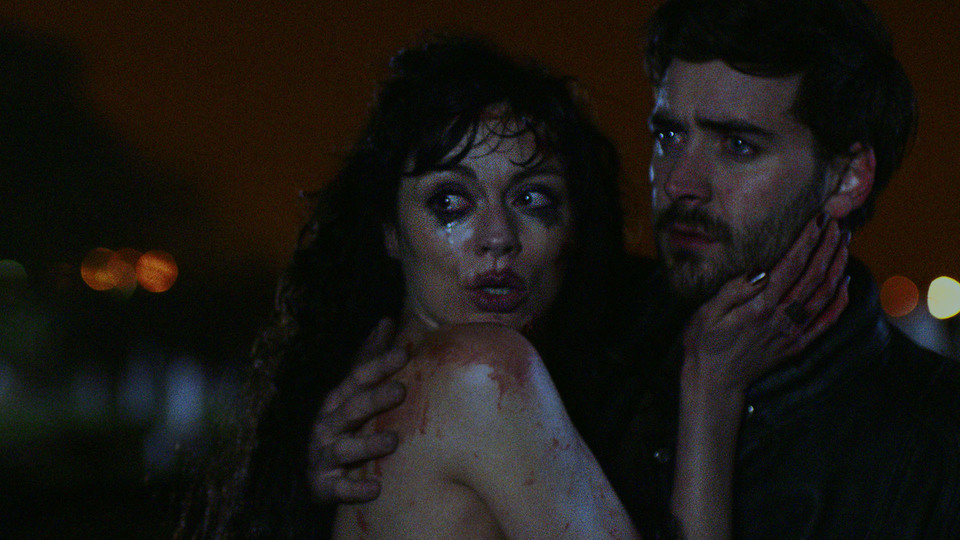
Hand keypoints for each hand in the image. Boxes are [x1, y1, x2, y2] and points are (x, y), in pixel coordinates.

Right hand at [307, 318, 407, 502]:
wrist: (311, 472)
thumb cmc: (341, 424)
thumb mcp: (352, 390)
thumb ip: (369, 357)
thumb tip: (387, 319)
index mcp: (338, 399)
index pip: (358, 378)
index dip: (379, 365)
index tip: (404, 353)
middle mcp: (328, 424)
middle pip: (352, 409)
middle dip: (374, 399)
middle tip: (401, 390)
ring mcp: (324, 455)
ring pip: (345, 449)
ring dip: (367, 445)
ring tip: (393, 442)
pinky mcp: (323, 485)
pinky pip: (339, 489)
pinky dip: (354, 490)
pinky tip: (375, 490)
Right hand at [682, 215, 849, 394]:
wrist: (714, 382)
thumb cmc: (704, 343)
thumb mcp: (707, 312)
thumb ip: (733, 290)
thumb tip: (759, 269)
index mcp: (758, 308)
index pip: (790, 267)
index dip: (807, 241)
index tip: (818, 219)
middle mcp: (780, 319)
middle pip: (814, 277)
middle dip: (828, 247)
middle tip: (837, 223)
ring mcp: (792, 333)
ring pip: (825, 295)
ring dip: (838, 267)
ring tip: (844, 243)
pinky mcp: (797, 345)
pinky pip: (827, 322)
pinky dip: (840, 301)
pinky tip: (846, 282)